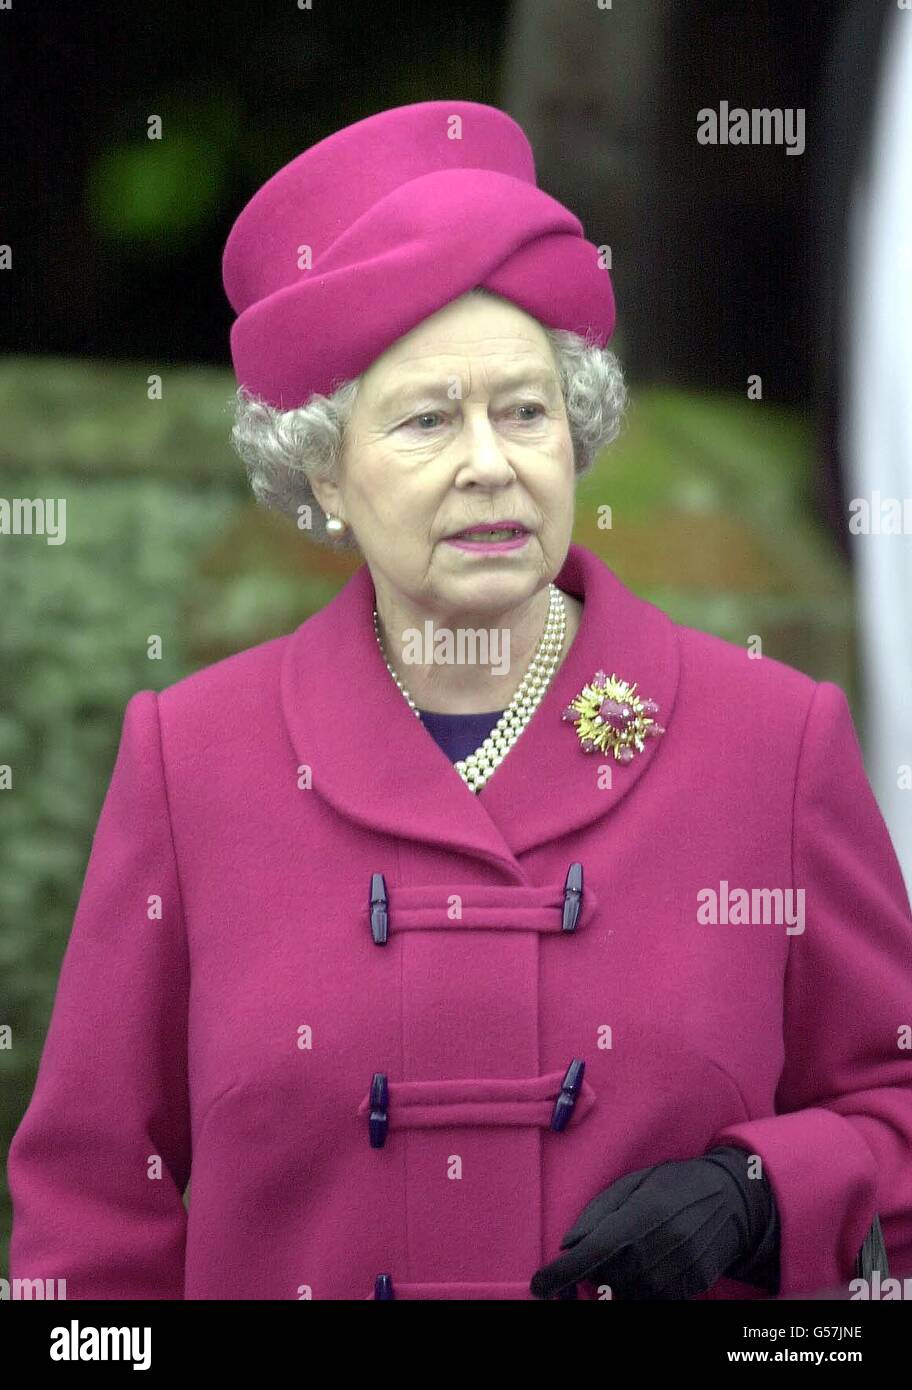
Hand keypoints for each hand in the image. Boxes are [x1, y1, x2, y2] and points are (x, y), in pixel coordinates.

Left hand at [530, 1149, 776, 1299]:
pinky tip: (651, 1262)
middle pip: (603, 1283)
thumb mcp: (633, 1184)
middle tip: (596, 1257)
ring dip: (616, 1283)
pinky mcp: (688, 1291)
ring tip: (631, 1254)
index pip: (589, 1256)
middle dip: (591, 1276)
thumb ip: (597, 1214)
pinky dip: (642, 1288)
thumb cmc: (673, 1185)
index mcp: (636, 1219)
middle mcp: (654, 1252)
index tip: (540, 1286)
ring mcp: (673, 1276)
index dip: (558, 1275)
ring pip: (626, 1296)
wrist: (730, 1199)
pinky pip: (652, 1300)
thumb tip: (567, 1245)